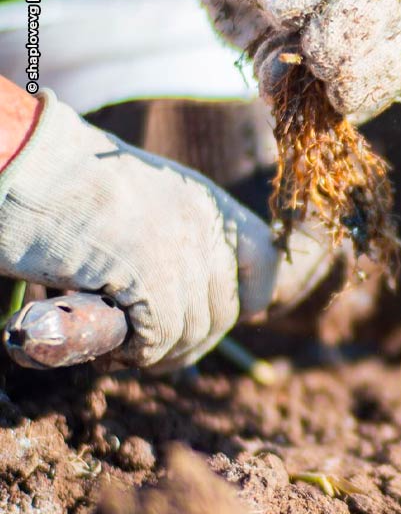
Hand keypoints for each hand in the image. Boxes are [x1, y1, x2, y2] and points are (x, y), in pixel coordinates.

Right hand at [0, 90, 327, 370]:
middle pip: (225, 310)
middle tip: (148, 348)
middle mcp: (206, 225)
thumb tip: (185, 306)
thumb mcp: (141, 201)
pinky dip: (134, 354)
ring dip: (159, 354)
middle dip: (190, 339)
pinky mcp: (151, 275)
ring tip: (121, 351)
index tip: (222, 317)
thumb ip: (172, 240)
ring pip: (194, 331)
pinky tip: (108, 348)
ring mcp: (183, 249)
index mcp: (208, 203)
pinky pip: (160, 340)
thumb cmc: (62, 183)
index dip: (247, 298)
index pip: (264, 261)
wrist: (22, 159)